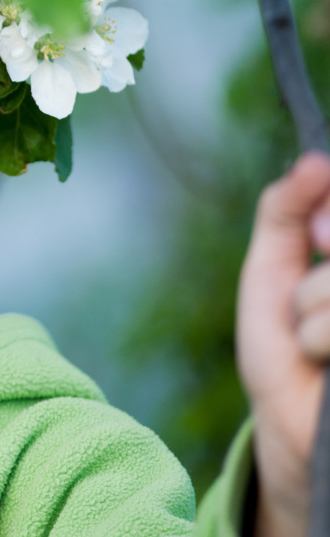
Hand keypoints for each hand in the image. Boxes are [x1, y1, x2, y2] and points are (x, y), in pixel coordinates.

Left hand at [237, 151, 329, 535]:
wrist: (289, 433)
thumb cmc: (285, 352)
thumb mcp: (272, 272)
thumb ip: (286, 212)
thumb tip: (314, 160)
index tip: (317, 234)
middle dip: (317, 277)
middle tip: (304, 310)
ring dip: (314, 314)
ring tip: (315, 348)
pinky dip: (320, 338)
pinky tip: (323, 366)